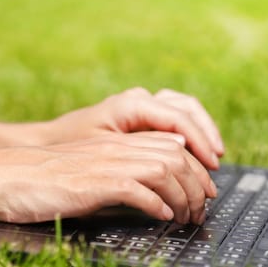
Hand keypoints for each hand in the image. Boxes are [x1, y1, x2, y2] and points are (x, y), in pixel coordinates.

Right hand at [0, 134, 216, 224]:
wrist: (4, 176)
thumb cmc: (40, 179)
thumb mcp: (85, 170)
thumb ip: (115, 171)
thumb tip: (148, 190)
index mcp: (114, 143)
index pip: (170, 145)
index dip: (195, 168)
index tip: (203, 190)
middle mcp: (114, 149)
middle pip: (175, 156)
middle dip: (198, 183)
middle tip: (201, 208)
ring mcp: (104, 164)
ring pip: (165, 171)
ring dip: (183, 196)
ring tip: (186, 217)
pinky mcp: (93, 184)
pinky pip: (138, 190)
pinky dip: (156, 204)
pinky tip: (161, 217)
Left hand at [47, 87, 224, 169]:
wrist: (51, 140)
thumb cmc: (72, 146)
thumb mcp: (104, 152)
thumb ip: (139, 155)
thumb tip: (173, 167)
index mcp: (133, 105)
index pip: (179, 118)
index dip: (200, 142)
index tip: (212, 164)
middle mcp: (140, 100)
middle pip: (187, 109)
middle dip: (206, 136)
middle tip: (216, 164)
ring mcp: (142, 105)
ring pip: (184, 109)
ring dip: (202, 131)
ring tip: (214, 157)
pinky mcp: (141, 116)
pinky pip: (174, 118)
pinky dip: (189, 133)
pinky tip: (195, 152)